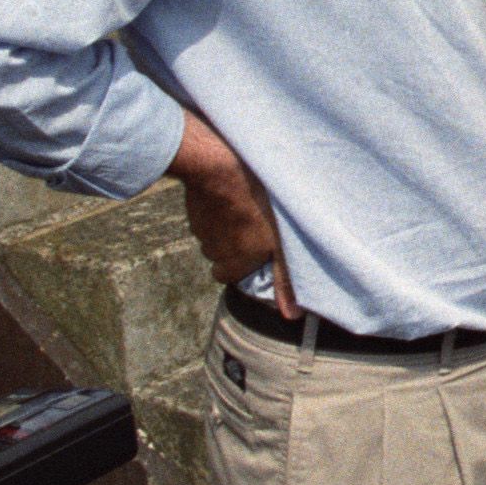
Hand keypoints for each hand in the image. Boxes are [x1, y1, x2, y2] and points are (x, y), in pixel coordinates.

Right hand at [172, 112, 292, 317]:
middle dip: (233, 244)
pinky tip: (231, 192)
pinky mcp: (193, 206)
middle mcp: (213, 251)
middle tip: (252, 225)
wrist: (221, 167)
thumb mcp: (280, 244)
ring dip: (225, 224)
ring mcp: (200, 228)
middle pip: (219, 255)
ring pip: (211, 233)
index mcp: (233, 263)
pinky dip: (216, 206)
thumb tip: (292, 317)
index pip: (229, 275)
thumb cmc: (257, 205)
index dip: (243, 263)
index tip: (256, 248)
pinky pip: (204, 212)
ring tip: (244, 205)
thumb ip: (285, 280)